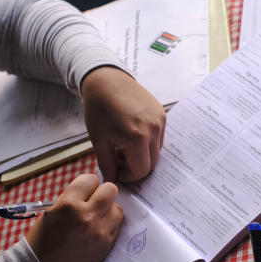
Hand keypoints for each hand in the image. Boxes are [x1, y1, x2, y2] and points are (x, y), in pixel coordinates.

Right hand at [25, 174, 122, 261]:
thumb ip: (73, 199)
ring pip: (118, 209)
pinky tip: (97, 232)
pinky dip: (109, 226)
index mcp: (68, 204)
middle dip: (102, 194)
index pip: (90, 179)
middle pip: (111, 190)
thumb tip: (91, 190)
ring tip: (97, 219)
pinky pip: (117, 227)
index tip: (84, 192)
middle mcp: (86, 216)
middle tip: (94, 203)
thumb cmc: (42, 239)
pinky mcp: (106, 245)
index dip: (87, 185)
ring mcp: (99, 232)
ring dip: (109, 211)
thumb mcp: (52, 211)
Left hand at [80, 66, 165, 182]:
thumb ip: (107, 165)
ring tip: (124, 146)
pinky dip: (148, 142)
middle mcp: (153, 130)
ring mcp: (160, 120)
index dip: (128, 176)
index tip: (116, 171)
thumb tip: (112, 181)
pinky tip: (132, 135)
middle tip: (119, 160)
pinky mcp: (162, 113)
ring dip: (142, 155)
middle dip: (136, 167)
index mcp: (137, 138)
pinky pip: (159, 137)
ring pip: (156, 151)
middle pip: (152, 163)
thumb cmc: (98, 109)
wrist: (106, 80)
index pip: (141, 171)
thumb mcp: (98, 140)